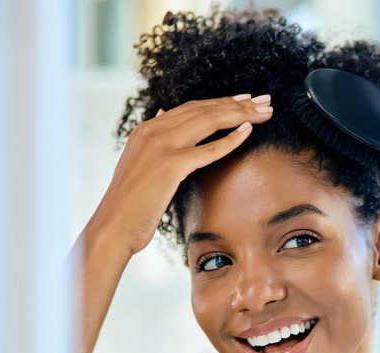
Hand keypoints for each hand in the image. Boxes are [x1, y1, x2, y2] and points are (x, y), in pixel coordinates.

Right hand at [88, 94, 272, 254]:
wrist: (114, 226)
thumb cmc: (131, 202)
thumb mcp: (140, 161)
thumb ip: (155, 139)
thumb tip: (165, 114)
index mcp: (147, 128)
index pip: (193, 107)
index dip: (223, 102)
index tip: (247, 99)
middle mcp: (153, 130)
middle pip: (205, 109)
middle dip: (238, 104)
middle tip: (265, 101)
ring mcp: (161, 145)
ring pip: (209, 121)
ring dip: (242, 115)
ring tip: (265, 112)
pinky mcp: (170, 165)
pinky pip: (208, 149)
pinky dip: (231, 139)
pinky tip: (249, 131)